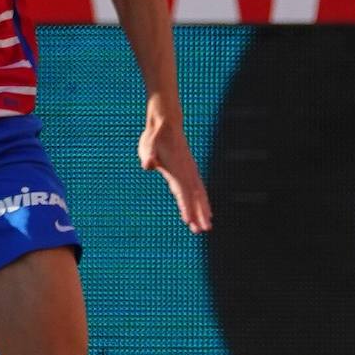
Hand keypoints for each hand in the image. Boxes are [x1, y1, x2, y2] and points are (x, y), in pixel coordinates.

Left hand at [138, 109, 212, 233]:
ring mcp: (190, 171)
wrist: (166, 124)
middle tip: (203, 230)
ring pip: (199, 195)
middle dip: (199, 214)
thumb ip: (149, 157)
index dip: (185, 207)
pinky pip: (199, 188)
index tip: (188, 221)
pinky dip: (203, 200)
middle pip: (195, 197)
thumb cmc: (154, 138)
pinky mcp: (190, 170)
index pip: (182, 193)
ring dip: (203, 210)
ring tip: (207, 226)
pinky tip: (206, 209)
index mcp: (176, 170)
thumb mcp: (147, 146)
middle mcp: (186, 172)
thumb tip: (148, 164)